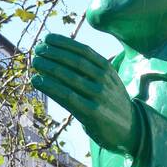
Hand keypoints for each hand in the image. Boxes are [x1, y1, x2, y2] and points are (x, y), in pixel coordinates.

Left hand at [32, 34, 139, 153]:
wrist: (131, 129)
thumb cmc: (111, 102)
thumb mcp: (107, 81)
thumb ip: (91, 69)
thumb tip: (59, 54)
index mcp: (107, 69)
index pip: (83, 50)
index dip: (64, 42)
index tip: (47, 38)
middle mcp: (104, 80)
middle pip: (74, 61)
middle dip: (53, 53)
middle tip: (37, 49)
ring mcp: (98, 96)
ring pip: (69, 77)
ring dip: (48, 67)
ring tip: (35, 62)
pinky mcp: (92, 113)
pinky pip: (67, 96)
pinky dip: (50, 86)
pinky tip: (37, 81)